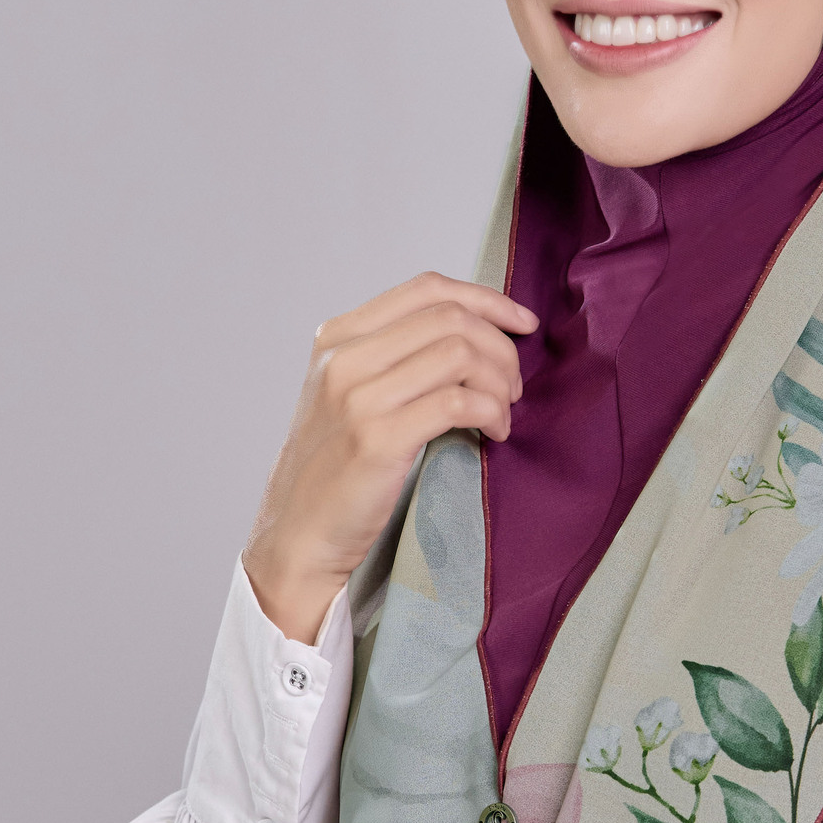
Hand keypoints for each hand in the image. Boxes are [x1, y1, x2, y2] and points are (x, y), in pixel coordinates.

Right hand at [243, 271, 537, 642]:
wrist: (299, 533)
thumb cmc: (336, 468)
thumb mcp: (349, 393)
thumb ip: (394, 356)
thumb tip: (476, 334)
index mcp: (338, 338)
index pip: (427, 289)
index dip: (487, 300)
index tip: (523, 323)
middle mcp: (343, 359)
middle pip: (451, 319)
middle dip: (501, 349)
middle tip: (513, 386)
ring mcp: (357, 398)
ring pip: (459, 354)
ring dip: (499, 383)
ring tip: (503, 413)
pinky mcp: (377, 439)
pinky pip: (458, 402)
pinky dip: (491, 413)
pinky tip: (493, 434)